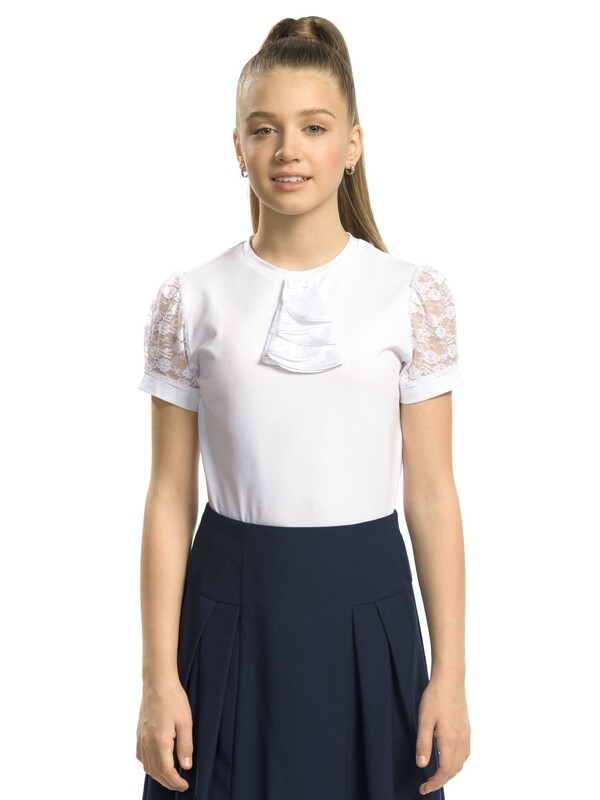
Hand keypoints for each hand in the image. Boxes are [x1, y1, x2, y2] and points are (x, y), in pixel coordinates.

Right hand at [136, 679, 193, 791]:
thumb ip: (186, 746)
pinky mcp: (139, 732)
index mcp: (159, 741)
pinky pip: (141, 756)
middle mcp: (146, 742)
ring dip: (158, 775)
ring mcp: (141, 737)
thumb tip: (186, 766)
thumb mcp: (186, 722)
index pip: (166, 771)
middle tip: (180, 784)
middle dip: (167, 782)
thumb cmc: (173, 699)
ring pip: (146, 766)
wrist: (157, 682)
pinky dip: (149, 765)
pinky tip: (157, 763)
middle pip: (155, 771)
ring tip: (171, 777)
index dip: (176, 781)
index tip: (185, 785)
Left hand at [415, 677, 470, 794]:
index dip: (434, 783)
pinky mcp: (466, 728)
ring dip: (450, 772)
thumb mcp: (424, 720)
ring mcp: (466, 734)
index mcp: (450, 740)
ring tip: (436, 775)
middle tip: (427, 784)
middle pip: (454, 770)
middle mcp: (461, 740)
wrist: (450, 680)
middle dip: (441, 780)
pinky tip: (449, 758)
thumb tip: (422, 765)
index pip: (445, 771)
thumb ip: (423, 744)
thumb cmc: (435, 697)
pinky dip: (457, 762)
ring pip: (461, 763)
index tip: (424, 789)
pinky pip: (465, 753)